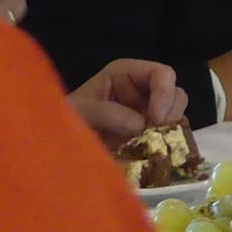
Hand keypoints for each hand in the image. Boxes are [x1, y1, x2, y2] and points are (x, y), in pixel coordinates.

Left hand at [67, 59, 186, 144]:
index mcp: (126, 75)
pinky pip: (171, 138)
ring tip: (150, 149)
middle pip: (175, 95)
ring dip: (169, 134)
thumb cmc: (62, 122)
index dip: (164, 94)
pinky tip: (155, 156)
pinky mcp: (150, 135)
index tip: (155, 121)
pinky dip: (168, 147)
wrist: (55, 148)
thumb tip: (141, 126)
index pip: (162, 74)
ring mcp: (148, 114)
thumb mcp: (80, 112)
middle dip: (168, 117)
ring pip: (177, 118)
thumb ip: (108, 113)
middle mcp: (142, 91)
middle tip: (155, 138)